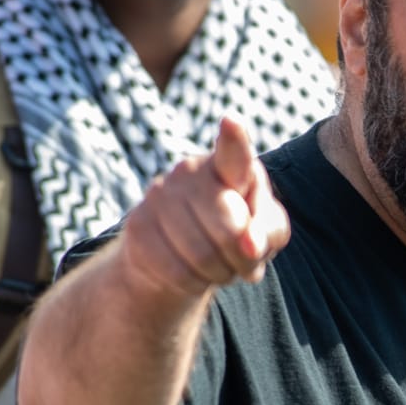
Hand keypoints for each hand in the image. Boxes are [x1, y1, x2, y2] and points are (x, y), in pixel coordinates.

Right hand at [117, 117, 290, 298]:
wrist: (181, 253)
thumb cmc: (238, 232)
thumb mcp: (266, 232)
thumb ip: (268, 232)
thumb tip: (250, 244)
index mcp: (230, 165)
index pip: (233, 152)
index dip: (234, 139)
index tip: (232, 122)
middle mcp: (190, 171)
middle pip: (228, 226)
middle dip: (243, 254)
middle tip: (244, 258)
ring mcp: (159, 195)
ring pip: (201, 254)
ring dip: (220, 272)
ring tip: (220, 265)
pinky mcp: (137, 225)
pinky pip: (176, 270)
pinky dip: (195, 282)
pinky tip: (195, 272)